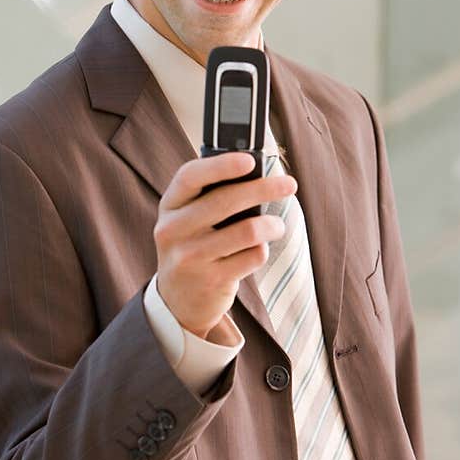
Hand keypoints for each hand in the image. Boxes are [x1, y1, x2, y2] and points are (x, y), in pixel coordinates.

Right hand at [154, 151, 296, 338]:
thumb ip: (211, 195)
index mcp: (170, 205)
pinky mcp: (210, 280)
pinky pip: (252, 257)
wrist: (177, 299)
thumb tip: (258, 175)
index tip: (251, 161)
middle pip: (226, 200)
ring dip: (272, 225)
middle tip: (289, 184)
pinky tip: (258, 250)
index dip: (221, 165)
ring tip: (277, 225)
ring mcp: (190, 257)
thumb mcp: (189, 218)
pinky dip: (263, 250)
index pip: (190, 176)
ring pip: (247, 231)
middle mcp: (173, 230)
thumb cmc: (194, 244)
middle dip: (265, 189)